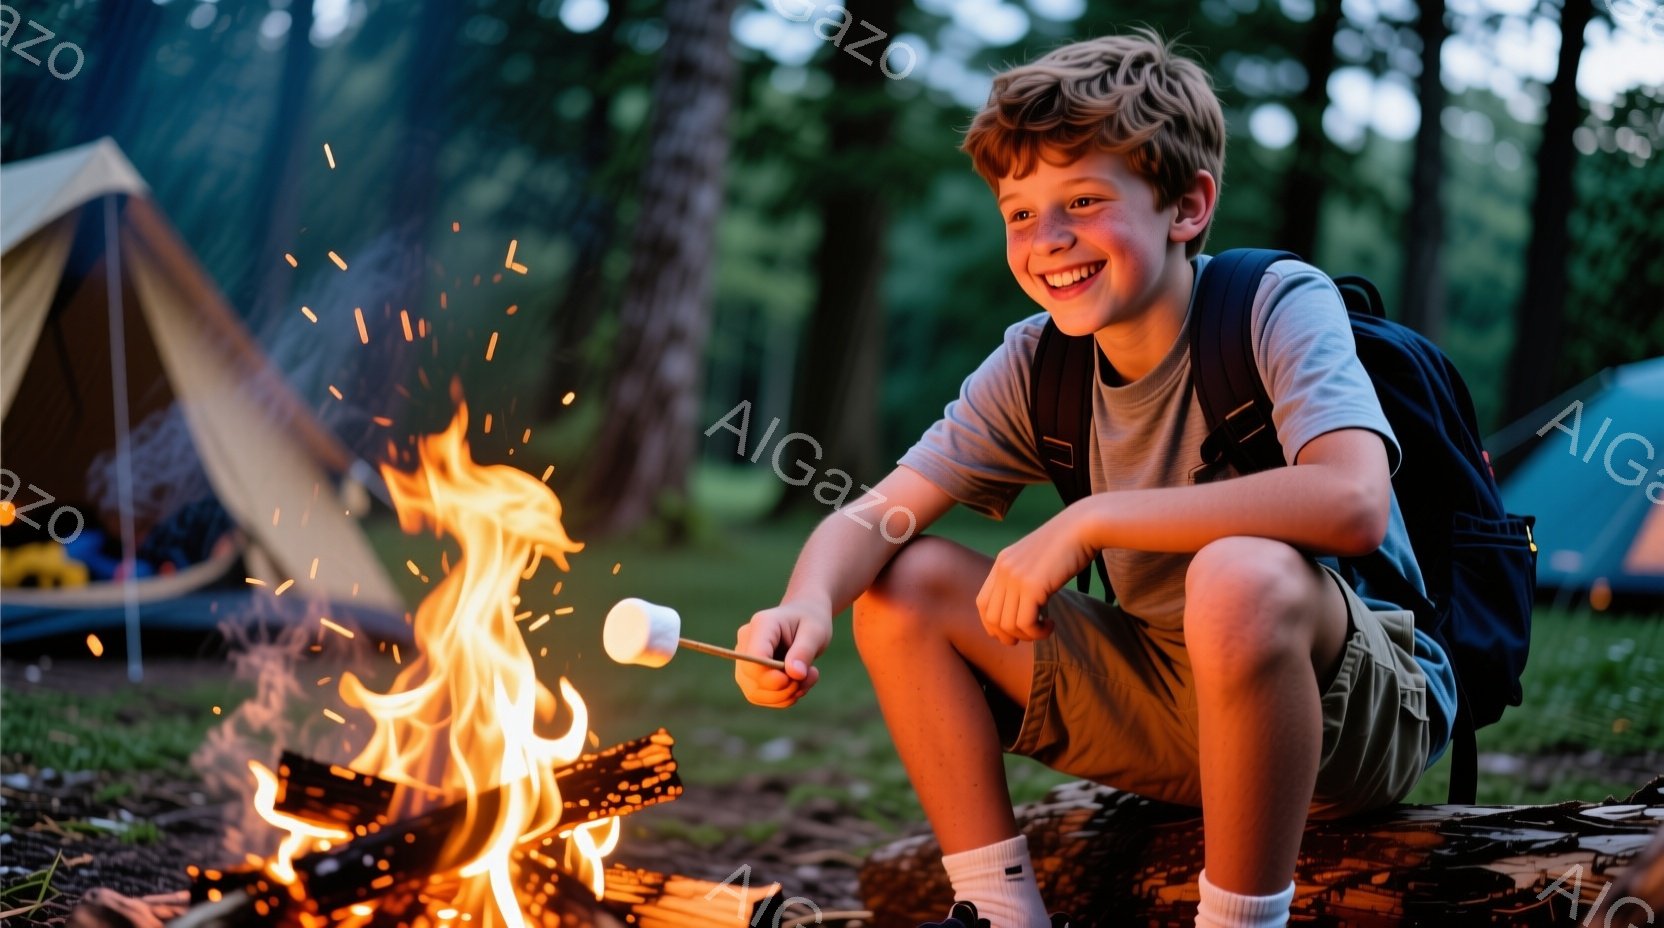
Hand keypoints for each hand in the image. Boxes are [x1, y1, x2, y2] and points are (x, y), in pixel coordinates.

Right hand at [734, 602, 829, 708]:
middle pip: (752, 678)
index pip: (754, 659)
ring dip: (784, 696)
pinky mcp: (748, 675)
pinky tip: (798, 685)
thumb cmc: (810, 621)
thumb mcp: (815, 631)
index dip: (772, 677)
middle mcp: (746, 642)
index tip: (797, 678)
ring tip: (807, 680)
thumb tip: (794, 674)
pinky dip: (781, 699)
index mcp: (762, 625)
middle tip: (810, 675)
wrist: (804, 618)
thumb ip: (804, 651)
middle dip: (783, 688)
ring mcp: (744, 660)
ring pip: (754, 692)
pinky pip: (759, 696)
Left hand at [976, 502, 1097, 645]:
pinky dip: (1037, 632)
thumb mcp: (1036, 558)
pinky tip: (1051, 624)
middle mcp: (1004, 570)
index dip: (992, 624)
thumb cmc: (1067, 543)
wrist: (1082, 526)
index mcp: (1002, 562)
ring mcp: (1016, 578)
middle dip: (1007, 635)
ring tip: (1045, 628)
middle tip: (1029, 635)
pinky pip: (1025, 623)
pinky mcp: (1032, 586)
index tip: (1011, 632)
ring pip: (1007, 624)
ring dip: (1027, 635)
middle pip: (991, 617)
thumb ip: (1025, 576)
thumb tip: (1027, 604)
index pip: (982, 603)